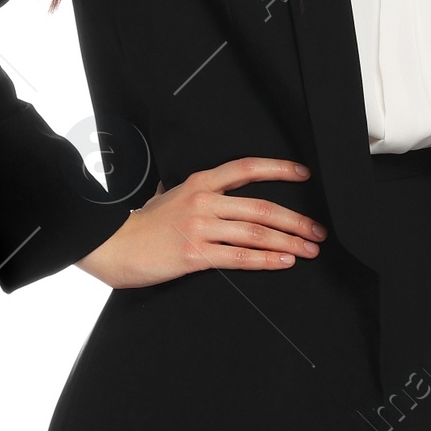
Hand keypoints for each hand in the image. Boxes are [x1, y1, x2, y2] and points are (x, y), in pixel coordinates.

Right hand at [76, 157, 325, 287]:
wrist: (112, 246)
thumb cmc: (142, 226)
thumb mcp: (167, 196)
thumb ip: (189, 191)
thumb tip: (201, 187)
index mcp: (200, 183)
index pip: (246, 168)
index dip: (279, 169)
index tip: (304, 174)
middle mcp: (203, 201)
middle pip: (262, 206)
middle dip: (296, 220)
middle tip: (318, 231)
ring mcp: (199, 228)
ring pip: (255, 232)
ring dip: (289, 242)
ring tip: (310, 250)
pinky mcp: (194, 255)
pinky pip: (239, 257)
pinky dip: (266, 260)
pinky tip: (285, 262)